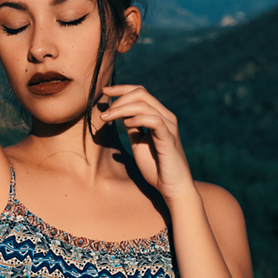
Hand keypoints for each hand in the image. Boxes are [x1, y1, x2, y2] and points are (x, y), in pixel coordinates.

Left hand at [95, 85, 195, 202]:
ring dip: (121, 109)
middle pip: (141, 93)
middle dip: (119, 98)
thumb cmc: (156, 167)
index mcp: (159, 116)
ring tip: (107, 118)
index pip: (141, 92)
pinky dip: (137, 118)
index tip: (105, 91)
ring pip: (144, 105)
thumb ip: (132, 127)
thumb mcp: (139, 143)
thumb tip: (119, 115)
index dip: (121, 89)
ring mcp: (169, 126)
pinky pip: (154, 120)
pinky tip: (126, 124)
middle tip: (104, 112)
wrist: (172, 187)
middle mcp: (166, 117)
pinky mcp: (169, 138)